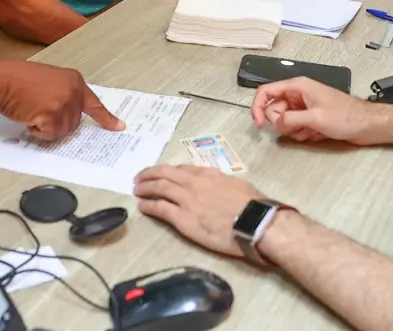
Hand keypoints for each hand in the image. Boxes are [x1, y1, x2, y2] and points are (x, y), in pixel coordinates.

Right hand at [0, 61, 123, 139]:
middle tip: (38, 109)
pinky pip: (50, 135)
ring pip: (62, 131)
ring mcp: (65, 103)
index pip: (94, 103)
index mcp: (74, 80)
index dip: (106, 118)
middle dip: (56, 123)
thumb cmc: (17, 79)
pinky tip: (29, 115)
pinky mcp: (54, 115)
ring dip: (46, 127)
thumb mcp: (48, 80)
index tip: (119, 127)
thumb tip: (68, 113)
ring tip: (32, 110)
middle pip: (74, 123)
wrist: (1, 80)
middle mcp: (74, 91)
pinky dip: (38, 131)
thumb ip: (64, 93)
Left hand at [134, 165, 264, 257]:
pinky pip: (160, 208)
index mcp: (208, 174)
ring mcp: (187, 200)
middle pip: (165, 174)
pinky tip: (142, 207)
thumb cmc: (253, 206)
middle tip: (139, 177)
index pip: (182, 169)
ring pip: (159, 188)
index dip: (168, 171)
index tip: (162, 174)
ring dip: (145, 188)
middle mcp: (194, 183)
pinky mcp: (183, 219)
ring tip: (136, 190)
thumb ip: (222, 183)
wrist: (255, 222)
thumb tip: (219, 187)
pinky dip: (148, 205)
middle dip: (149, 174)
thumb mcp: (237, 185)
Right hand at [251, 77, 379, 144]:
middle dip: (283, 123)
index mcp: (297, 87)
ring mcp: (303, 108)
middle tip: (300, 128)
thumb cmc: (346, 116)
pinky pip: (295, 128)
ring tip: (313, 131)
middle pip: (274, 110)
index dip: (257, 107)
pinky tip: (317, 134)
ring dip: (295, 131)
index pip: (266, 91)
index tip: (259, 125)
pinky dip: (303, 134)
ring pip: (284, 122)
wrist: (367, 125)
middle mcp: (297, 95)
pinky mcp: (309, 119)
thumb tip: (276, 124)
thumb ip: (291, 119)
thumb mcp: (316, 117)